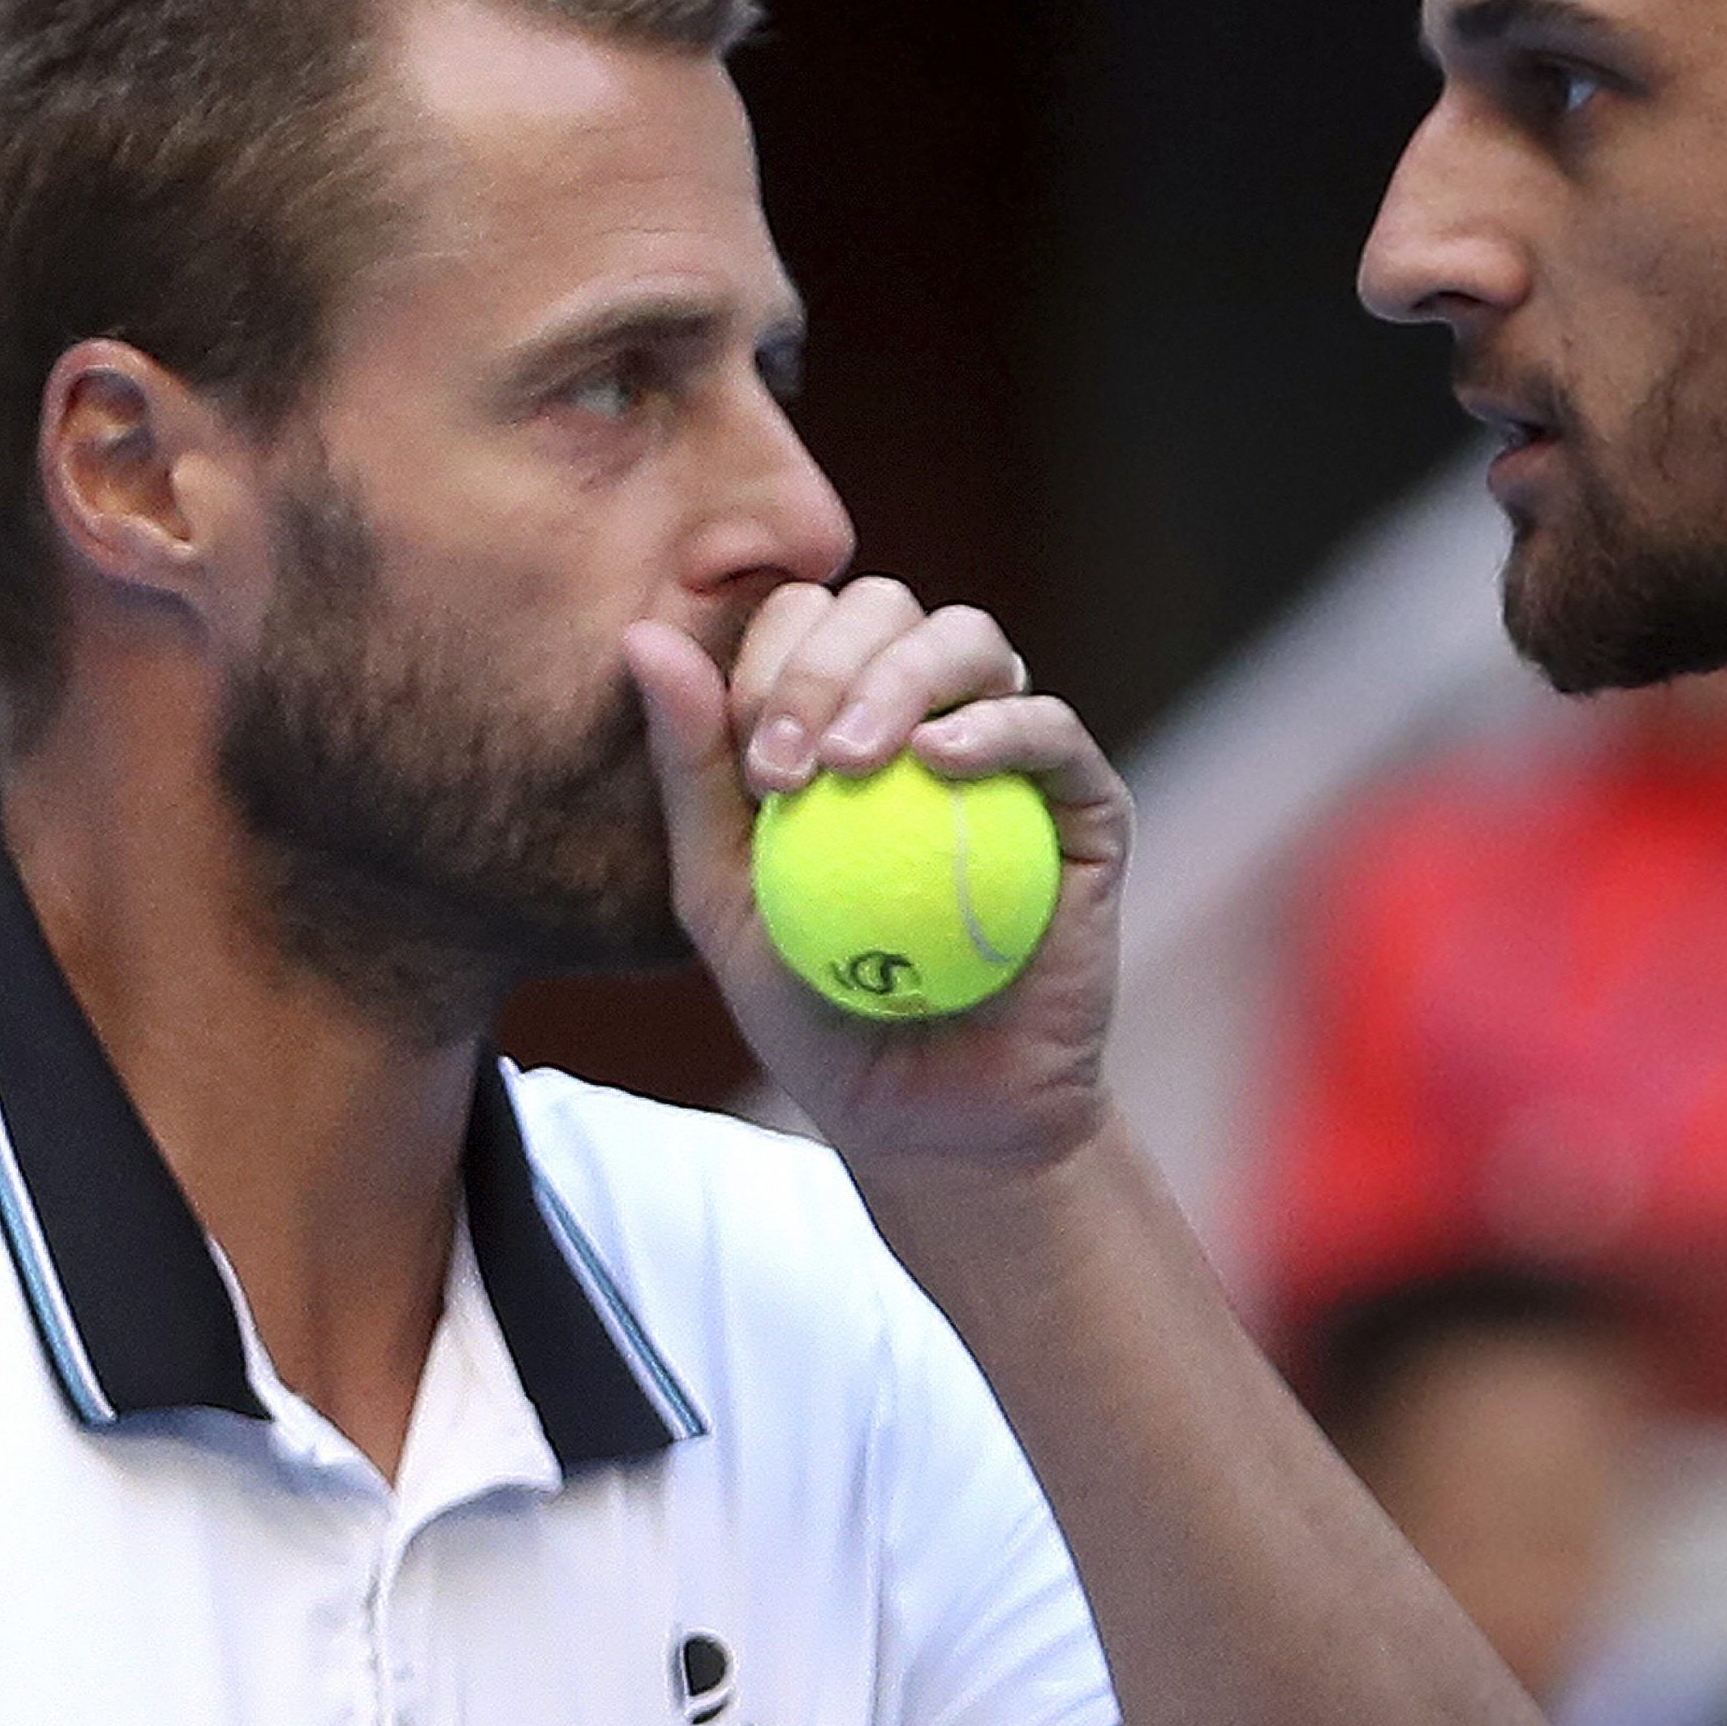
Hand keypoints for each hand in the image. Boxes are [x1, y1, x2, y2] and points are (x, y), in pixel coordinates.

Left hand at [624, 577, 1128, 1195]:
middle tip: (787, 770)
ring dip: (899, 679)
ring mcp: (1013, 751)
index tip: (751, 767)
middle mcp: (932, 712)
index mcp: (843, 713)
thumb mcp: (721, 895)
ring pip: (971, 640)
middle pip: (885, 607)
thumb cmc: (819, 1010)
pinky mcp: (1085, 804)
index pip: (805, 617)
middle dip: (821, 664)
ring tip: (853, 763)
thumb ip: (691, 770)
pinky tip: (942, 760)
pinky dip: (998, 727)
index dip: (768, 660)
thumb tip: (641, 639)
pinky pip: (1051, 730)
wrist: (932, 1118)